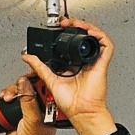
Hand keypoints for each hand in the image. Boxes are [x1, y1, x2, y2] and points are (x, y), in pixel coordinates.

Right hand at [2, 74, 56, 134]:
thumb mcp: (32, 119)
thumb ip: (28, 100)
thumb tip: (25, 83)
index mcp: (52, 107)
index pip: (45, 86)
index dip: (36, 79)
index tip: (28, 76)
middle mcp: (42, 107)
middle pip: (31, 87)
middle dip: (20, 86)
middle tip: (14, 90)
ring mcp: (30, 110)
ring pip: (21, 92)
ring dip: (12, 92)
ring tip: (7, 97)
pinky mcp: (19, 113)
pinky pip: (13, 100)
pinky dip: (7, 98)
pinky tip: (5, 98)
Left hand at [20, 17, 115, 131]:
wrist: (80, 112)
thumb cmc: (71, 103)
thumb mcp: (50, 80)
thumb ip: (39, 67)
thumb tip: (27, 57)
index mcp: (75, 65)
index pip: (73, 43)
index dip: (68, 32)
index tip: (60, 27)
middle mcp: (86, 62)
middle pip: (85, 37)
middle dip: (77, 25)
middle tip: (66, 22)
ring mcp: (95, 62)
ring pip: (96, 38)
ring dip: (87, 27)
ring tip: (76, 23)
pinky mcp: (102, 64)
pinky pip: (106, 46)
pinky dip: (100, 36)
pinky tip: (90, 31)